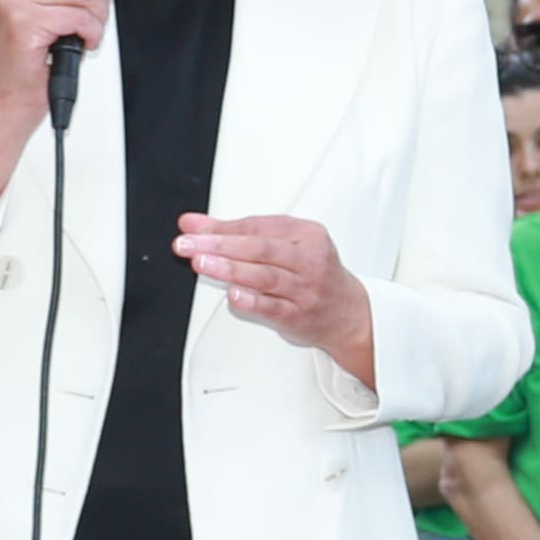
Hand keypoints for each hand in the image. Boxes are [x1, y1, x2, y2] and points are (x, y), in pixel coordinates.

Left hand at [182, 213, 378, 394]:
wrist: (348, 312)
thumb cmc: (313, 274)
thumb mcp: (283, 245)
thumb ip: (237, 233)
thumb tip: (192, 224)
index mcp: (308, 235)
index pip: (259, 226)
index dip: (223, 228)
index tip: (193, 230)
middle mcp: (309, 260)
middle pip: (261, 249)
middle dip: (220, 245)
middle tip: (190, 245)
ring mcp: (305, 289)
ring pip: (265, 276)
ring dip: (230, 269)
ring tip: (202, 264)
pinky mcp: (299, 315)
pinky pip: (273, 307)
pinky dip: (252, 301)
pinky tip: (233, 295)